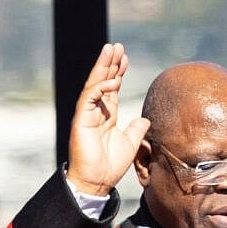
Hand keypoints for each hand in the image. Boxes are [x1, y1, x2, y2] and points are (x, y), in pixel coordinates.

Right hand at [66, 43, 150, 195]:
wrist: (96, 182)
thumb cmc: (109, 165)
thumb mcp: (130, 144)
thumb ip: (136, 130)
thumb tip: (145, 119)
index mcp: (106, 116)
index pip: (112, 88)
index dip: (118, 72)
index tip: (125, 58)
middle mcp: (95, 112)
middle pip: (102, 81)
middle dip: (109, 63)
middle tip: (116, 46)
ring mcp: (87, 115)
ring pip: (94, 85)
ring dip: (102, 67)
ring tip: (110, 50)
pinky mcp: (81, 121)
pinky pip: (90, 99)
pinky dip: (100, 88)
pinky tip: (112, 79)